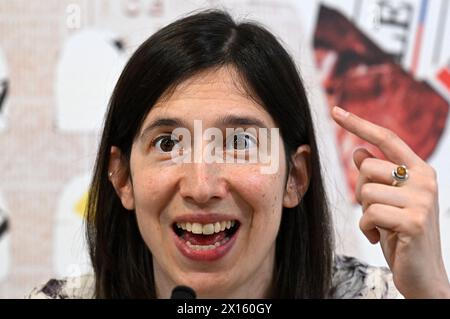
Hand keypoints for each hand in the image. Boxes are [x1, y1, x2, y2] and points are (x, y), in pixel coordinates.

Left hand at [331, 106, 449, 298]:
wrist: (422, 272)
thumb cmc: (401, 232)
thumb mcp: (387, 199)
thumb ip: (376, 175)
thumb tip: (358, 150)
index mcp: (419, 170)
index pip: (386, 139)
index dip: (359, 124)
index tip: (335, 110)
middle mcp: (425, 179)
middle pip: (367, 167)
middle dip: (361, 191)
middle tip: (376, 210)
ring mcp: (422, 200)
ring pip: (365, 192)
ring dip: (365, 213)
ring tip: (382, 226)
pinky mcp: (414, 221)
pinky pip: (369, 214)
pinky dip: (367, 228)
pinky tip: (382, 237)